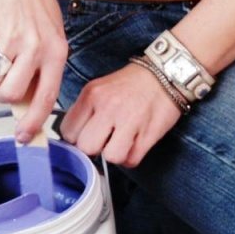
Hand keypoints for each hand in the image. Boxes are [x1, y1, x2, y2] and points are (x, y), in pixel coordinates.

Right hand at [0, 0, 67, 141]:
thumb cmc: (35, 12)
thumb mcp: (51, 40)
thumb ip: (43, 72)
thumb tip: (28, 109)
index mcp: (57, 53)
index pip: (46, 98)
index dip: (33, 122)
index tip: (24, 138)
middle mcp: (36, 47)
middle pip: (11, 94)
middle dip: (2, 95)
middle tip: (3, 82)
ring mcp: (11, 38)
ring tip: (0, 54)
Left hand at [59, 63, 182, 166]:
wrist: (166, 74)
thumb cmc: (132, 83)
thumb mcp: (100, 87)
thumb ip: (85, 110)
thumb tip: (75, 135)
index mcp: (92, 95)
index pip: (68, 131)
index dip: (76, 138)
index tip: (85, 136)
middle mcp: (108, 107)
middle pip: (86, 147)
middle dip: (94, 149)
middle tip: (104, 141)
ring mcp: (129, 121)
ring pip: (110, 157)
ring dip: (115, 154)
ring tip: (121, 143)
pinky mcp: (148, 134)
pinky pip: (131, 160)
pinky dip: (132, 157)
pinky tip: (134, 144)